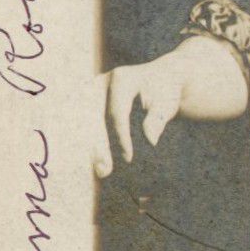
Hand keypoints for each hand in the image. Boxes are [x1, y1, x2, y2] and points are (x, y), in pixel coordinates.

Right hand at [92, 55, 185, 177]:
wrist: (161, 79)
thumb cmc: (165, 93)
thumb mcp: (167, 104)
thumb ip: (157, 119)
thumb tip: (150, 140)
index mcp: (121, 79)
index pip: (117, 113)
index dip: (121, 138)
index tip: (129, 158)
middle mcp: (101, 83)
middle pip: (93, 118)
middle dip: (96, 146)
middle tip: (104, 171)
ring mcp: (91, 91)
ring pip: (83, 122)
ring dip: (86, 147)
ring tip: (99, 170)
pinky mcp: (88, 102)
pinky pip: (83, 124)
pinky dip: (85, 143)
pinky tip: (91, 163)